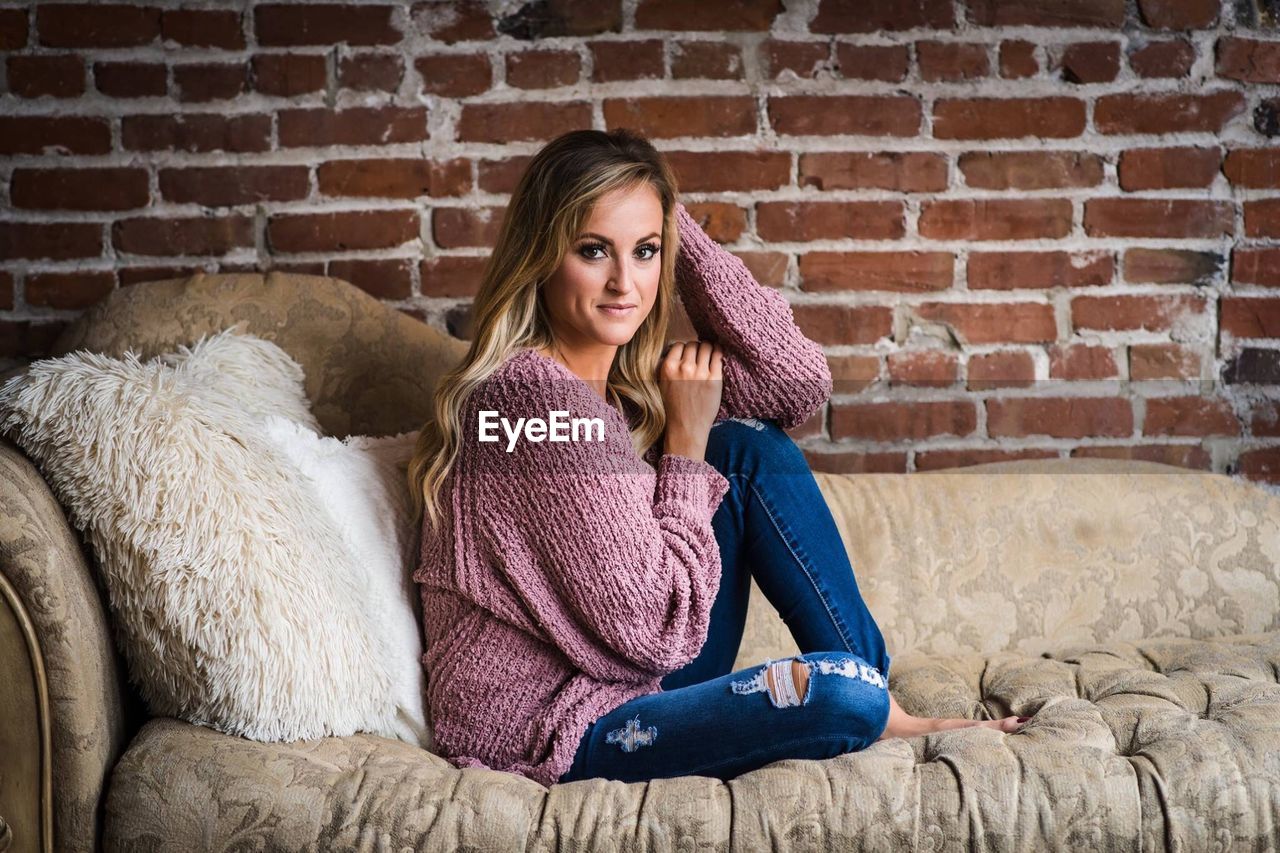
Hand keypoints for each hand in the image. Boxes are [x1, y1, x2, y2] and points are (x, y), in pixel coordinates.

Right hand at [659, 340, 722, 460]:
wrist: (685, 429)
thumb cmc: (673, 408)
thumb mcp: (662, 384)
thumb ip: (668, 367)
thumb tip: (676, 350)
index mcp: (668, 368)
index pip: (678, 345)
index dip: (685, 348)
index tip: (689, 354)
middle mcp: (684, 368)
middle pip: (693, 344)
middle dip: (697, 348)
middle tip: (701, 354)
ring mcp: (700, 373)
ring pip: (706, 346)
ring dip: (709, 347)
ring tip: (710, 352)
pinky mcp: (714, 379)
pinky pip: (718, 356)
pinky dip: (719, 352)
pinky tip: (718, 354)